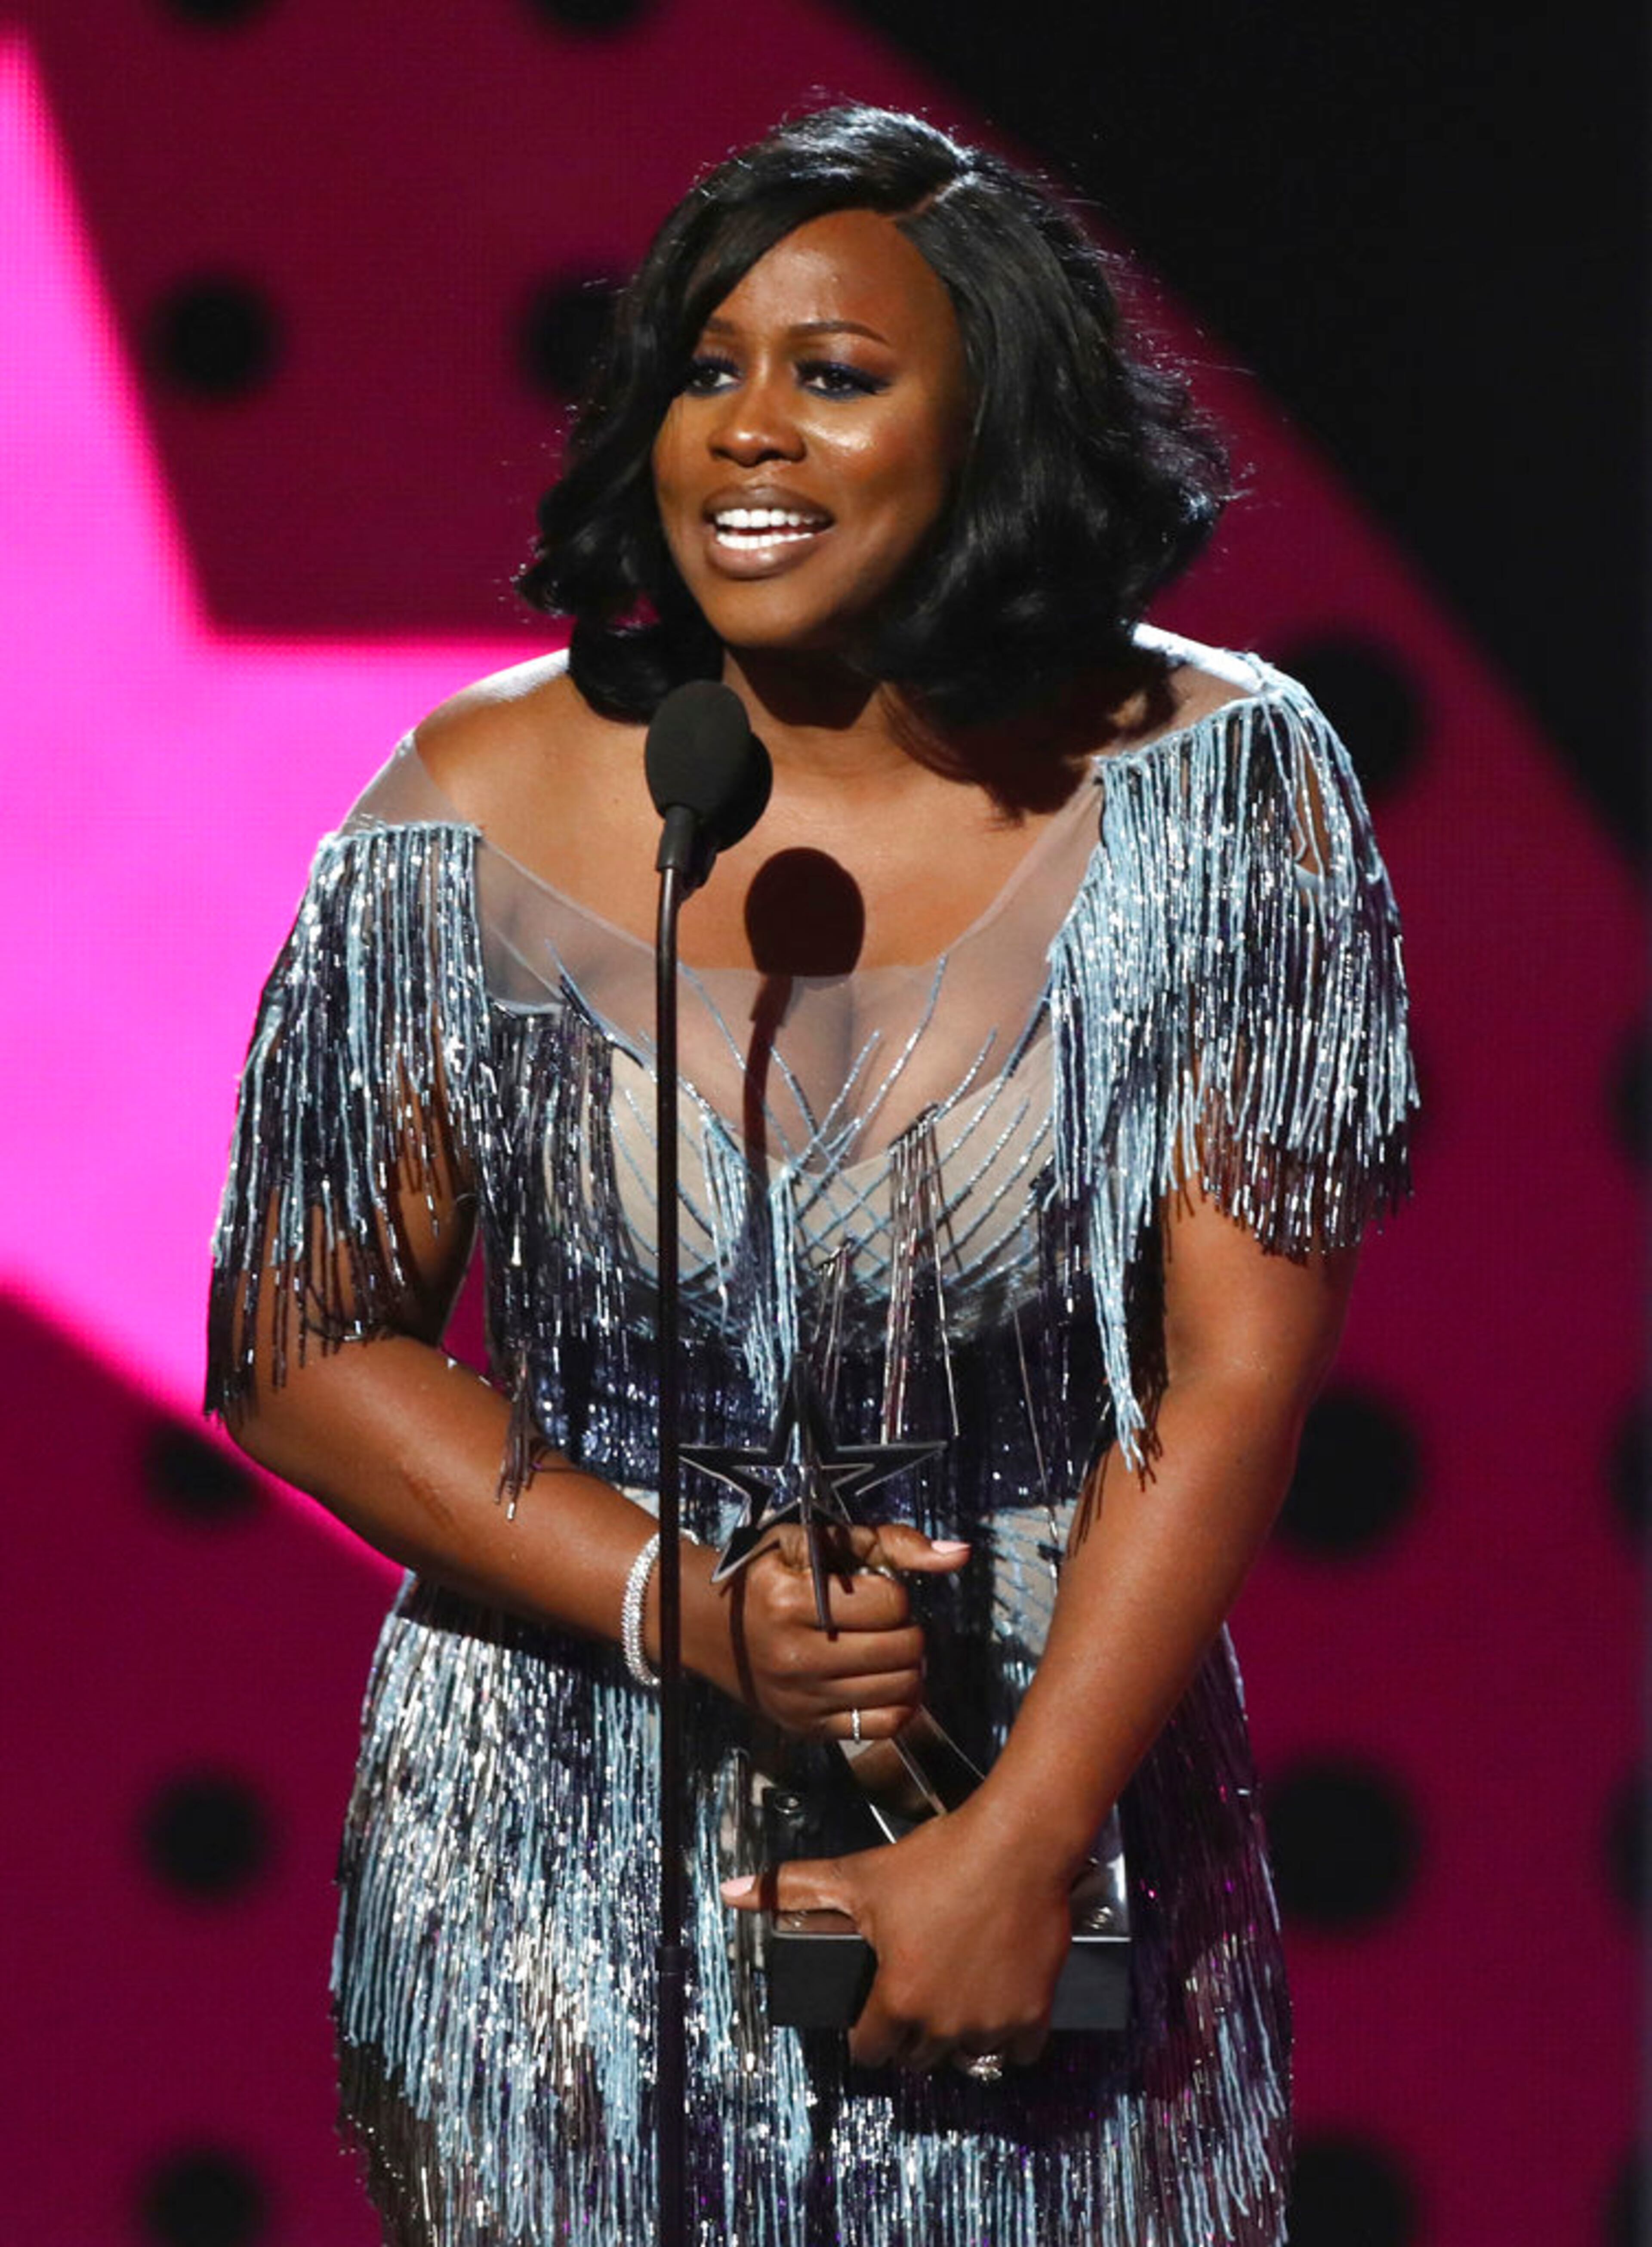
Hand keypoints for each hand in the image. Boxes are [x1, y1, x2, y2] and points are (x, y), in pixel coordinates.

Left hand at [722, 1798, 1072, 2070]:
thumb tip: (732, 1890)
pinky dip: (1008, 2034)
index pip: (870, 2052)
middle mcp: (944, 2025)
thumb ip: (794, 1889)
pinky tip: (996, 1997)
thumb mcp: (859, 1874)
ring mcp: (992, 2023)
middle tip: (913, 1990)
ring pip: (967, 2055)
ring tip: (953, 1991)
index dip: (866, 2032)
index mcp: (897, 2000)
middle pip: (917, 2057)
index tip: (873, 2012)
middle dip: (910, 2031)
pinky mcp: (1034, 2013)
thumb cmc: (938, 1859)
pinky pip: (1018, 2051)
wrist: (1017, 1843)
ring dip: (958, 2034)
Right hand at [725, 1521, 968, 1739]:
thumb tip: (957, 1554)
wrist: (708, 1626)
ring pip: (900, 1689)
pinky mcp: (808, 1727)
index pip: (889, 1602)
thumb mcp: (816, 1543)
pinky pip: (882, 1726)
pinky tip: (886, 1680)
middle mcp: (795, 1656)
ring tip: (887, 1647)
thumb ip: (890, 1544)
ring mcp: (801, 1699)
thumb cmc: (768, 1576)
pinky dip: (898, 1703)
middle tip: (885, 1620)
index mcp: (792, 1602)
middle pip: (902, 1648)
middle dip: (906, 1628)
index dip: (893, 1592)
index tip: (874, 1590)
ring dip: (907, 1665)